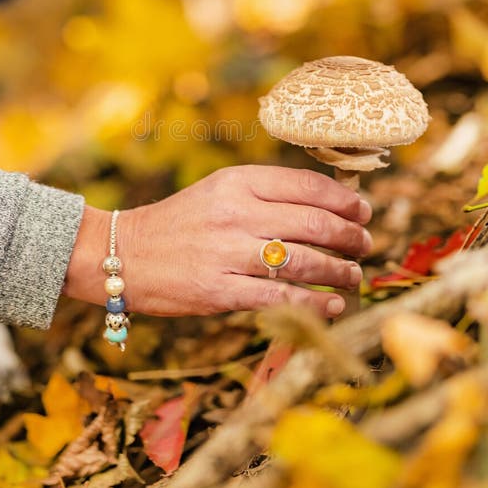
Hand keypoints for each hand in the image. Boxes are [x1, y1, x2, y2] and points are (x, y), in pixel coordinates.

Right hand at [64, 166, 372, 319]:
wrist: (123, 254)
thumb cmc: (179, 223)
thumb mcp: (219, 192)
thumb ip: (265, 194)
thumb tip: (325, 206)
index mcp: (238, 181)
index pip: (307, 185)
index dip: (345, 200)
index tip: (363, 212)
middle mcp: (236, 213)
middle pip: (314, 222)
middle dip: (350, 236)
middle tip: (365, 244)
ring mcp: (228, 253)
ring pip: (304, 261)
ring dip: (339, 271)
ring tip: (353, 275)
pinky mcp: (220, 291)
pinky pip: (281, 298)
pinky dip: (314, 304)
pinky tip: (332, 306)